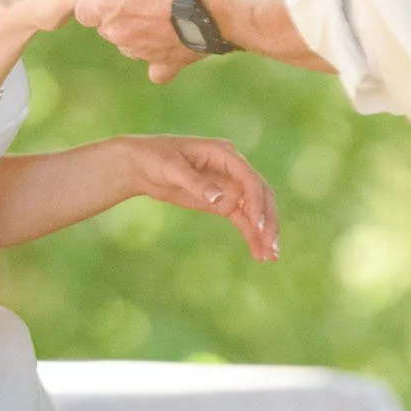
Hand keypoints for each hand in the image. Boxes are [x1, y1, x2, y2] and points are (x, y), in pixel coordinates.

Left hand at [74, 0, 205, 83]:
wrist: (210, 5)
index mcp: (105, 4)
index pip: (84, 8)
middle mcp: (117, 32)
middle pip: (108, 26)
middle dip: (122, 13)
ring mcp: (140, 51)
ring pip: (132, 45)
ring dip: (143, 32)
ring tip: (166, 11)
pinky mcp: (165, 63)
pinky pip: (158, 68)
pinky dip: (162, 61)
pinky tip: (172, 47)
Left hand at [113, 135, 278, 260]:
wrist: (139, 164)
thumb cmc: (153, 158)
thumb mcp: (171, 169)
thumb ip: (196, 183)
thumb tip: (220, 199)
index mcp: (223, 153)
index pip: (249, 179)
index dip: (256, 202)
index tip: (257, 226)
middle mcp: (232, 168)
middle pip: (260, 195)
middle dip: (267, 221)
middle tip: (271, 247)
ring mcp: (228, 185)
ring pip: (254, 210)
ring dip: (263, 232)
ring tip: (269, 257)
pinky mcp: (221, 201)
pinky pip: (242, 218)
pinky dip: (251, 234)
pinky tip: (258, 253)